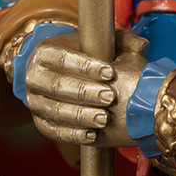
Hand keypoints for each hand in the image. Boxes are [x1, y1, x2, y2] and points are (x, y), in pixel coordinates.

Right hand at [25, 28, 147, 146]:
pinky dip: (72, 135)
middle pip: (58, 86)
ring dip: (80, 116)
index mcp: (45, 52)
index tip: (111, 72)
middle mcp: (33, 76)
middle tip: (110, 97)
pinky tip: (92, 135)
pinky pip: (52, 131)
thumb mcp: (102, 41)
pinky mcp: (38, 121)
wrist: (62, 70)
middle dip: (85, 93)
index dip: (86, 67)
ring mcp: (34, 101)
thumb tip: (142, 45)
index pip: (64, 59)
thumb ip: (123, 40)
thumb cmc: (87, 52)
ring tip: (103, 119)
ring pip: (54, 111)